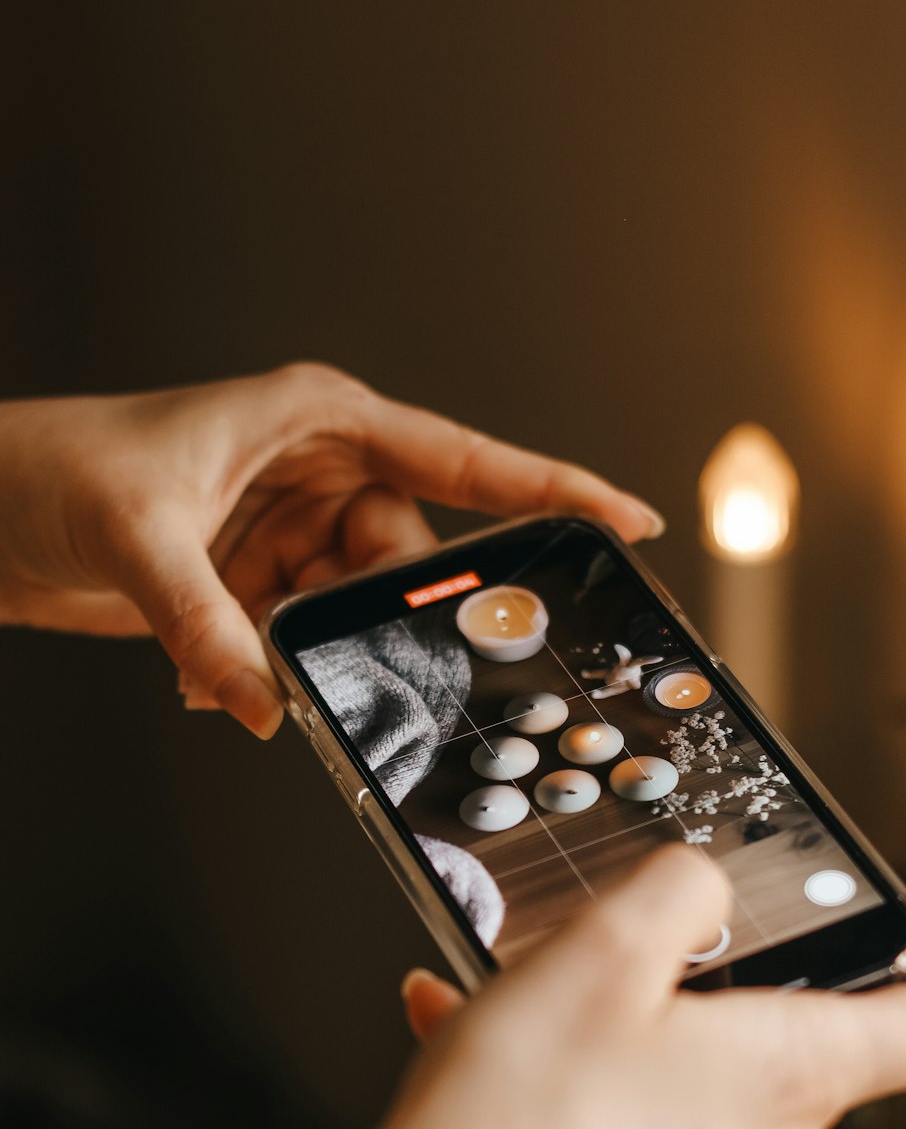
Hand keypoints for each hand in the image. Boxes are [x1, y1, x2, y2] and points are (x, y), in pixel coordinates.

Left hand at [0, 365, 662, 735]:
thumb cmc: (56, 467)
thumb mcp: (140, 538)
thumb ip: (210, 627)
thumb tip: (269, 708)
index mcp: (323, 420)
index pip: (464, 460)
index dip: (552, 489)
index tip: (625, 519)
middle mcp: (321, 472)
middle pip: (411, 561)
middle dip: (384, 619)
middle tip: (350, 659)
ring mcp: (293, 530)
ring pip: (359, 611)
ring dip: (311, 653)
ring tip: (231, 652)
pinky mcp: (262, 579)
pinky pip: (305, 638)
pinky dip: (268, 668)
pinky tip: (206, 667)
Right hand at [57, 854, 905, 1128]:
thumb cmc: (510, 1128)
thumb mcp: (598, 951)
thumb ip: (682, 889)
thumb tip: (707, 890)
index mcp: (792, 1080)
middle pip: (785, 1041)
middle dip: (706, 978)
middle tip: (613, 944)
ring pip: (689, 1082)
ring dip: (617, 1026)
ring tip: (506, 1001)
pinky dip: (577, 1085)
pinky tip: (477, 1053)